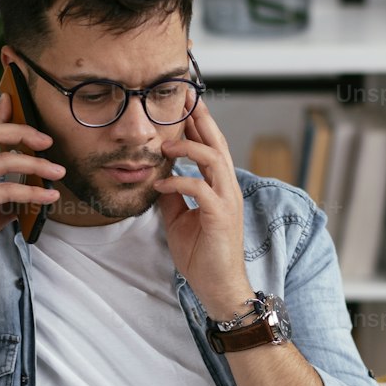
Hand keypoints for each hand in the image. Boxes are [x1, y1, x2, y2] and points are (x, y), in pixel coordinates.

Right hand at [0, 90, 65, 282]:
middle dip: (23, 131)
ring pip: (6, 159)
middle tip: (47, 140)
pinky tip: (48, 197)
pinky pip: (7, 189)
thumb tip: (22, 204)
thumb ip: (0, 208)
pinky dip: (32, 192)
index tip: (11, 100)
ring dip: (38, 164)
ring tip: (59, 172)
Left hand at [152, 96, 252, 318]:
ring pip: (213, 160)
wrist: (218, 288)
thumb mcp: (179, 219)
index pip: (211, 147)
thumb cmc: (203, 256)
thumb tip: (158, 175)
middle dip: (200, 119)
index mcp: (219, 187)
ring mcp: (227, 201)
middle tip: (184, 97)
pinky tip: (160, 183)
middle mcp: (227, 189)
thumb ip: (172, 195)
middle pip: (217, 143)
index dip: (198, 124)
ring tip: (164, 144)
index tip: (183, 104)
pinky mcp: (221, 216)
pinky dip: (178, 181)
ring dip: (188, 147)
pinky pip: (200, 189)